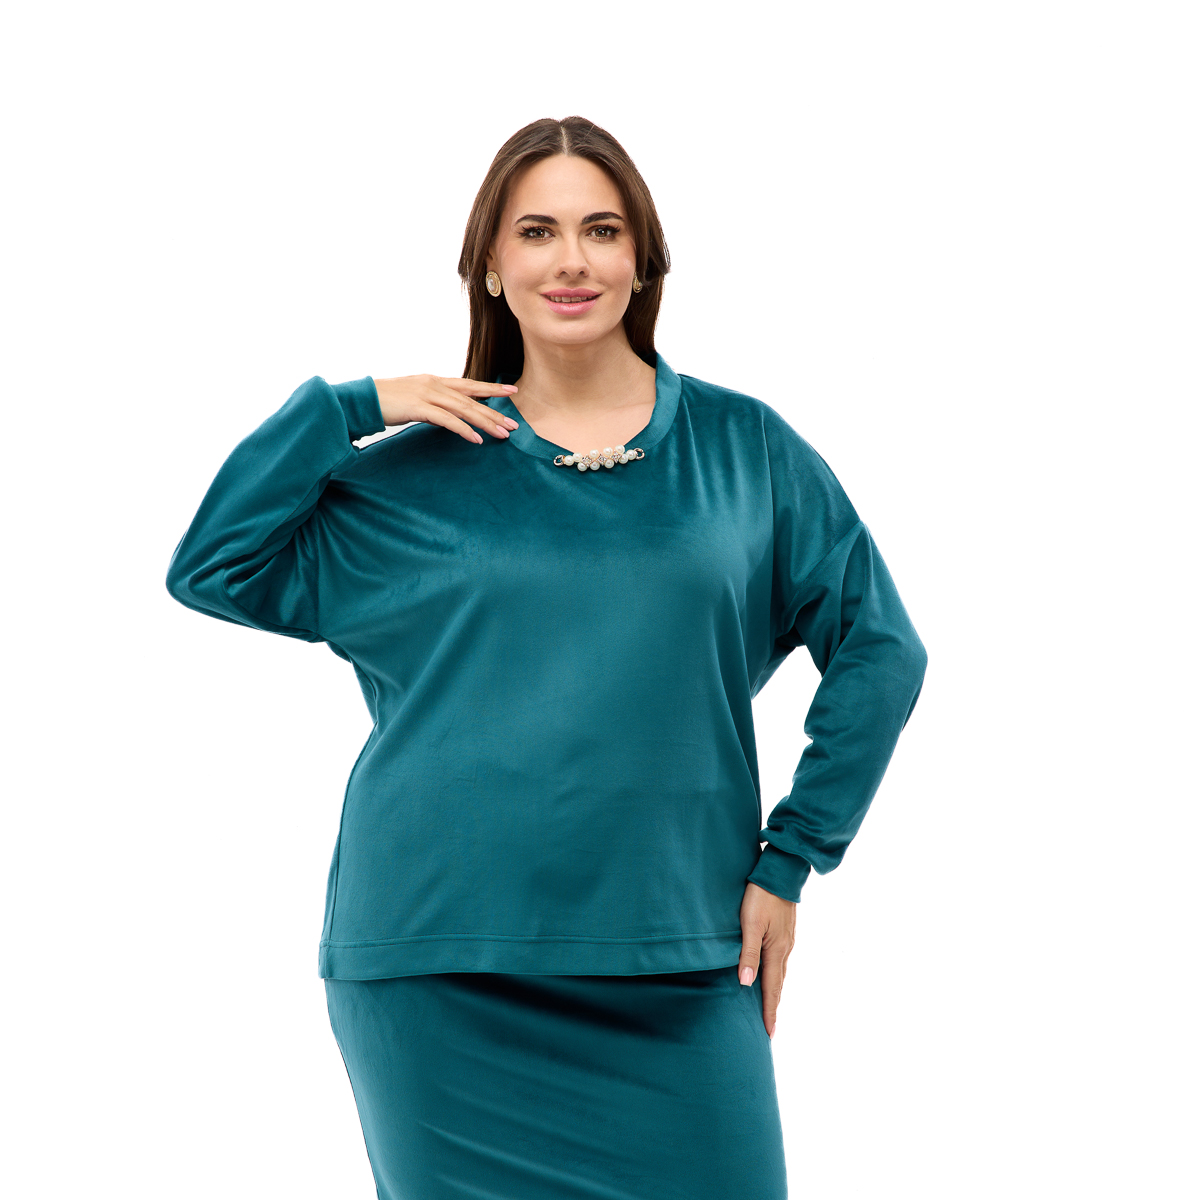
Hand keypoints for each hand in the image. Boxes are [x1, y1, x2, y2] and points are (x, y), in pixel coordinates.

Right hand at [372, 374, 520, 443]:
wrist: (362, 399)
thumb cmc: (386, 402)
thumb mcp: (415, 400)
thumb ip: (433, 405)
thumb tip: (448, 416)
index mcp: (434, 380)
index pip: (469, 384)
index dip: (491, 388)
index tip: (512, 392)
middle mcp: (434, 384)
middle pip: (471, 399)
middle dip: (495, 412)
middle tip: (514, 425)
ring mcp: (427, 394)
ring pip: (464, 409)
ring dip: (485, 422)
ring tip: (502, 434)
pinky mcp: (419, 407)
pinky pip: (447, 420)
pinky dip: (464, 430)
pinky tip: (476, 439)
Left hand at [738, 881, 796, 1038]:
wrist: (780, 872)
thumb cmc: (761, 895)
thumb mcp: (751, 924)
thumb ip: (748, 953)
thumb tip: (746, 983)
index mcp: (777, 950)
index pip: (771, 988)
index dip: (769, 1011)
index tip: (769, 1033)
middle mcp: (785, 949)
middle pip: (778, 984)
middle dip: (773, 1006)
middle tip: (770, 1027)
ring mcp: (786, 940)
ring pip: (780, 972)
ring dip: (774, 991)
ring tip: (769, 1006)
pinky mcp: (784, 932)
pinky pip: (780, 960)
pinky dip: (775, 975)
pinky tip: (770, 974)